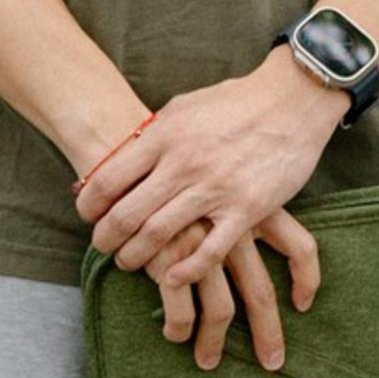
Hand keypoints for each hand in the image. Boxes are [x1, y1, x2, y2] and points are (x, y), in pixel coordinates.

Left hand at [72, 54, 347, 369]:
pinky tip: (171, 278)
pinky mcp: (246, 209)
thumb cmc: (235, 101)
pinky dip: (184, 271)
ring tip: (129, 262)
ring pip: (159, 237)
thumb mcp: (185, 107)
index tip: (86, 216)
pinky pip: (209, 252)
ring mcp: (215, 188)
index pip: (108, 179)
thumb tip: (124, 155)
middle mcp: (184, 163)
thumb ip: (155, 135)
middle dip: (105, 239)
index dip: (88, 205)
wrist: (292, 99)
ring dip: (136, 257)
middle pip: (126, 215)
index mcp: (164, 135)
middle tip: (102, 247)